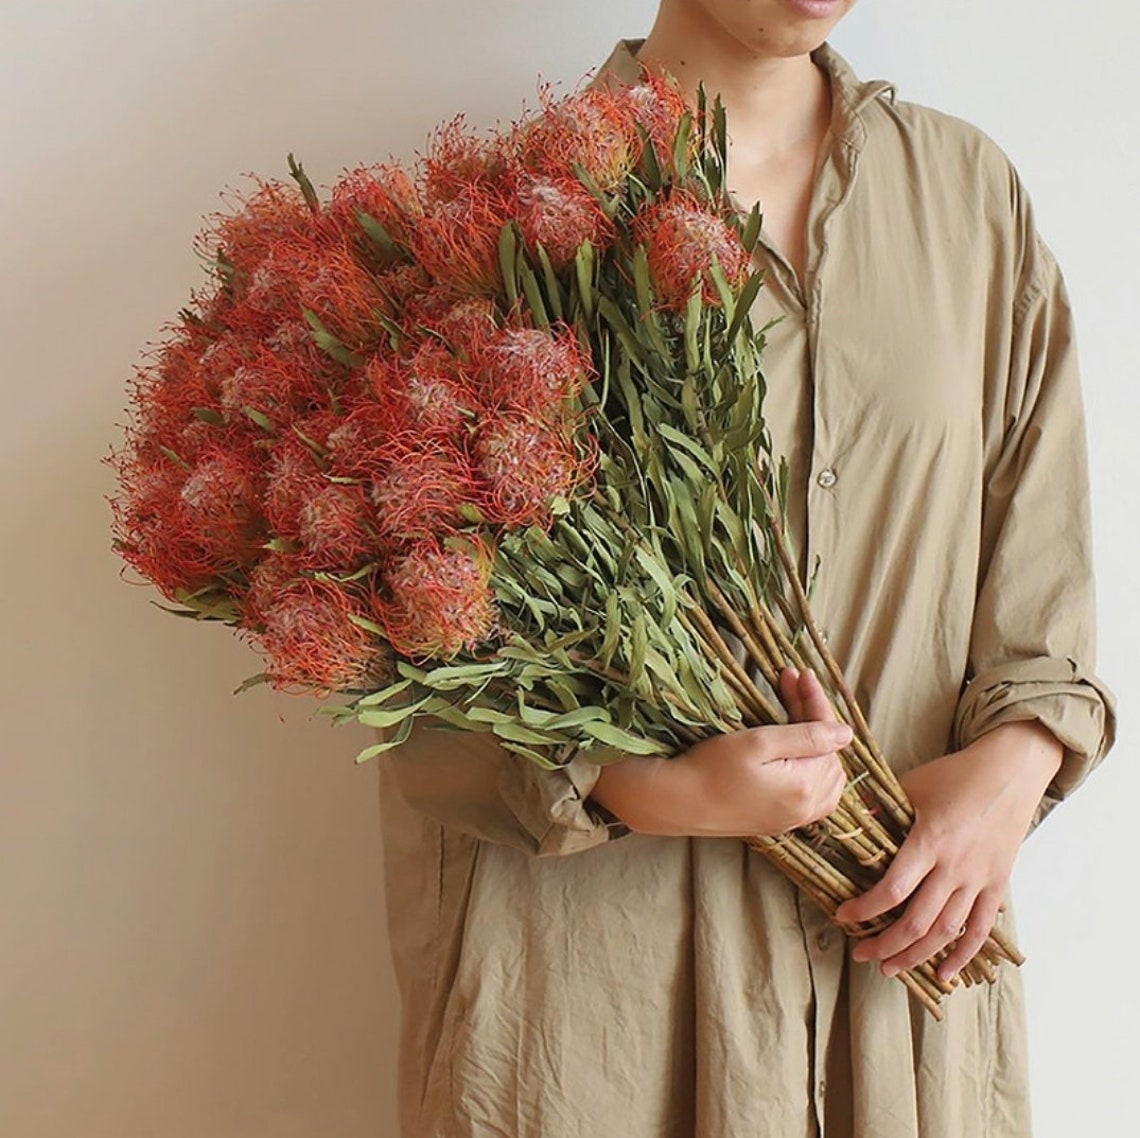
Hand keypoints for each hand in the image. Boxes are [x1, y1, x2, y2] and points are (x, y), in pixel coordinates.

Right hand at [589, 666, 851, 837]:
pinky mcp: (778, 821)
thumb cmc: (712, 768)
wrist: (677, 802)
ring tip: (795, 709)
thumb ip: (807, 736)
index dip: (817, 703)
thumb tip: (846, 733)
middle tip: (792, 684)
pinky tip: (796, 748)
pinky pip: (812, 793)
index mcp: (806, 787)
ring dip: (814, 740)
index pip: (828, 737)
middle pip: (828, 754)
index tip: (802, 675)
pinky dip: (810, 766)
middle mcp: (807, 808)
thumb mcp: (758, 743)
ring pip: (824, 774)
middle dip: (814, 716)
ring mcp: (793, 818)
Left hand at [833, 721, 1062, 980]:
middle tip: (860, 953)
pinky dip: (962, 955)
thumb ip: (881, 809)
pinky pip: (980, 929)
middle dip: (885, 944)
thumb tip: (848, 821)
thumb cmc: (955, 776)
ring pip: (946, 932)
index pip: (893, 889)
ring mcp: (979, 879)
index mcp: (929, 841)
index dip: (865, 909)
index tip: (843, 916)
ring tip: (889, 968)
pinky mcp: (998, 884)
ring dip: (916, 955)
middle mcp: (955, 866)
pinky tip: (943, 973)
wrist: (1009, 771)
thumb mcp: (911, 785)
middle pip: (917, 921)